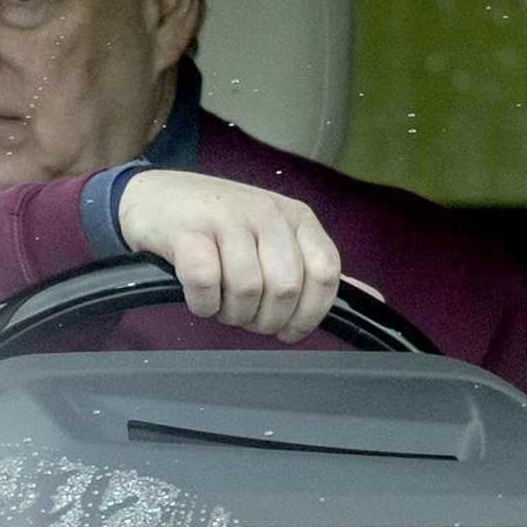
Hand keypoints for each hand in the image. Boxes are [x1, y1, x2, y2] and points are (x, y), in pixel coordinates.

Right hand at [115, 170, 354, 343]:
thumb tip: (373, 298)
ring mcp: (225, 218)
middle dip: (266, 319)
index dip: (311, 314)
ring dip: (231, 313)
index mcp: (296, 217)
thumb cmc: (217, 224)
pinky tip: (198, 298)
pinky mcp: (187, 230)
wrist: (153, 197)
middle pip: (286, 288)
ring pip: (247, 288)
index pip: (326, 274)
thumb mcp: (275, 237)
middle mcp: (266, 212)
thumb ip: (317, 268)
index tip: (287, 329)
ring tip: (220, 305)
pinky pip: (204, 282)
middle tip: (245, 317)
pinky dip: (202, 303)